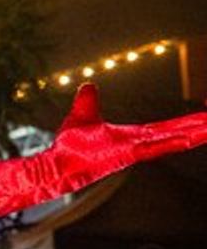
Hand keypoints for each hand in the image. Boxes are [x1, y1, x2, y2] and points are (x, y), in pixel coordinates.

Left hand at [0, 84, 206, 221]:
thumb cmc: (69, 145)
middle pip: (177, 133)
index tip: (206, 116)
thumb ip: (89, 100)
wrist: (57, 163)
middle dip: (199, 127)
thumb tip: (89, 85)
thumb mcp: (83, 115)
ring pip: (173, 140)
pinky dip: (175, 142)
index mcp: (133, 136)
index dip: (187, 123)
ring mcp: (135, 150)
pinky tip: (192, 137)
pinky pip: (156, 147)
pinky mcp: (127, 154)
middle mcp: (139, 144)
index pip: (167, 128)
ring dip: (195, 134)